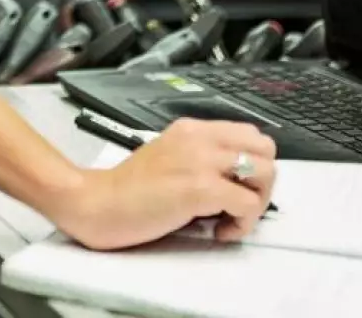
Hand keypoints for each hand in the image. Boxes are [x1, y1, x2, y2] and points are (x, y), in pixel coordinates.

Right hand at [49, 119, 278, 250]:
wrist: (96, 203)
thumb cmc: (126, 191)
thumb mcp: (167, 157)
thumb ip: (199, 158)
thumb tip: (233, 179)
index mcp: (190, 129)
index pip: (249, 134)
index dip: (252, 164)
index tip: (237, 187)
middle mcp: (198, 138)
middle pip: (265, 149)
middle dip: (262, 182)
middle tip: (240, 203)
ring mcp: (200, 161)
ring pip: (264, 172)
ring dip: (256, 202)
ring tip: (229, 218)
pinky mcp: (200, 188)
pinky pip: (248, 204)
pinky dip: (242, 224)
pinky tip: (218, 231)